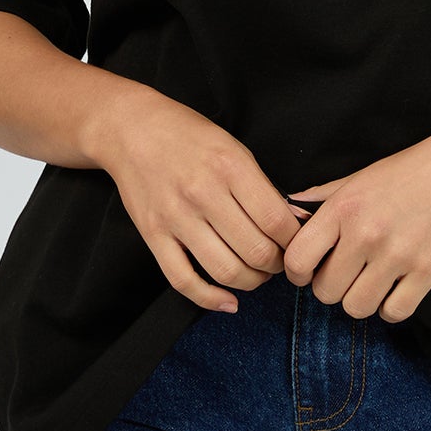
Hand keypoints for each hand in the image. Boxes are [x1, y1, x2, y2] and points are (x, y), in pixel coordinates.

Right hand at [89, 84, 305, 313]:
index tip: (298, 244)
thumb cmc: (189, 136)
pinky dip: (210, 299)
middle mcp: (203, 193)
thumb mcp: (235, 148)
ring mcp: (176, 217)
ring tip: (257, 275)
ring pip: (225, 271)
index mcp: (230, 167)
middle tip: (279, 261)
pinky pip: (183, 280)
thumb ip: (263, 187)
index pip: (276, 221)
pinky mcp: (153, 235)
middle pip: (256, 250)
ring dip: (251, 282)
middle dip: (277, 265)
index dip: (295, 241)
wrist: (132, 129)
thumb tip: (296, 222)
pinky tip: (229, 301)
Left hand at [280, 122, 430, 320]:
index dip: (297, 272)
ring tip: (372, 280)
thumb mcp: (362, 175)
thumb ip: (324, 197)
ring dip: (361, 299)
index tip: (308, 270)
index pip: (297, 259)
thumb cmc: (417, 168)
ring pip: (356, 308)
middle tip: (347, 273)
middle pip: (325, 292)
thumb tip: (290, 209)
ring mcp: (398, 256)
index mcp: (344, 207)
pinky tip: (396, 288)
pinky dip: (392, 307)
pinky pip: (394, 313)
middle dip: (331, 287)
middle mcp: (367, 233)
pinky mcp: (428, 272)